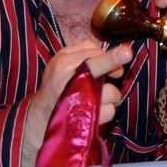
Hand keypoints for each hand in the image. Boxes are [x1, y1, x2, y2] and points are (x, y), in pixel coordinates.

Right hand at [19, 39, 131, 166]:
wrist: (40, 117)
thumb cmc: (57, 87)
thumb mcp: (62, 64)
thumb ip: (84, 54)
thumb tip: (115, 53)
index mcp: (63, 61)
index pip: (91, 49)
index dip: (110, 55)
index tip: (123, 56)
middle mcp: (69, 77)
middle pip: (96, 65)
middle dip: (113, 59)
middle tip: (127, 53)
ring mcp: (77, 98)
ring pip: (111, 91)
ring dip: (112, 95)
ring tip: (100, 98)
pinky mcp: (84, 117)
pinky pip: (109, 110)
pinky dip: (107, 111)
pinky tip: (96, 111)